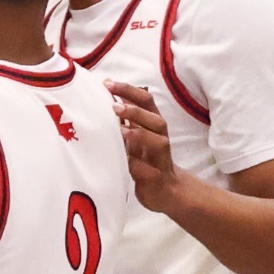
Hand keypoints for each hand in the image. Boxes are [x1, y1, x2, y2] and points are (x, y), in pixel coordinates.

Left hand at [109, 81, 188, 214]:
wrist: (165, 190)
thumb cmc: (146, 158)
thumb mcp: (136, 133)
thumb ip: (126, 115)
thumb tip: (109, 90)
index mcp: (152, 124)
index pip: (145, 100)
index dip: (128, 90)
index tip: (107, 83)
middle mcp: (160, 137)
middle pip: (155, 119)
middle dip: (135, 110)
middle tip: (114, 106)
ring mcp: (160, 158)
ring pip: (158, 141)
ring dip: (140, 134)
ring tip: (121, 130)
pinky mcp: (157, 177)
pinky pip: (148, 170)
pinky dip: (137, 165)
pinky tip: (125, 161)